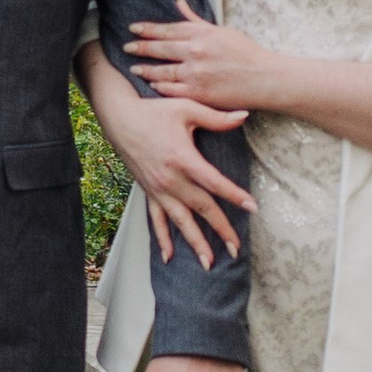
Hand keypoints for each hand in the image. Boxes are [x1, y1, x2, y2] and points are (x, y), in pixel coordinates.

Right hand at [103, 85, 255, 269]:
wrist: (119, 117)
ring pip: (181, 221)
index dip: (234, 196)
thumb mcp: (187, 109)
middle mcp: (170, 179)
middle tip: (236, 248)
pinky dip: (163, 239)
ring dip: (195, 243)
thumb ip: (217, 118)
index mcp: (183, 159)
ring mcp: (158, 189)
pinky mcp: (148, 192)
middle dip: (220, 230)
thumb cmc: (154, 111)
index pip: (214, 183)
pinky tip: (170, 256)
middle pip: (201, 208)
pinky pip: (156, 220)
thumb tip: (244, 115)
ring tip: (209, 263)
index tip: (252, 208)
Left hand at [127, 0, 281, 113]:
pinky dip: (159, 86)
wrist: (263, 78)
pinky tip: (151, 84)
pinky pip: (171, 90)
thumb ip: (195, 20)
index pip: (167, 29)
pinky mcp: (198, 93)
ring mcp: (195, 73)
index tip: (133, 29)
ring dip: (146, 68)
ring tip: (134, 67)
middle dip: (140, 47)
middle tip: (126, 47)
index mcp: (201, 34)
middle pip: (160, 48)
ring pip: (162, 70)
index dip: (148, 29)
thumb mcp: (221, 30)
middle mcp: (195, 51)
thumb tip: (177, 2)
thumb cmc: (245, 53)